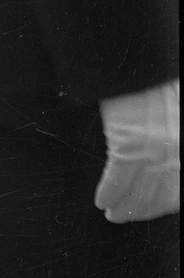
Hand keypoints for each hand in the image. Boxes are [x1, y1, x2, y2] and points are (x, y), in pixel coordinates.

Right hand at [95, 80, 179, 222]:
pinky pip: (117, 177)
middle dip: (142, 209)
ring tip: (111, 214)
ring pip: (139, 189)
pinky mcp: (128, 143)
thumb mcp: (174, 110)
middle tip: (122, 217)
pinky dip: (109, 192)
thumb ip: (170, 133)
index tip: (146, 210)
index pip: (178, 189)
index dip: (161, 204)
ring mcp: (154, 148)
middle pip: (160, 193)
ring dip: (124, 207)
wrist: (139, 59)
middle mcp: (177, 151)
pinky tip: (101, 200)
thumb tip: (156, 158)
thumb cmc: (154, 79)